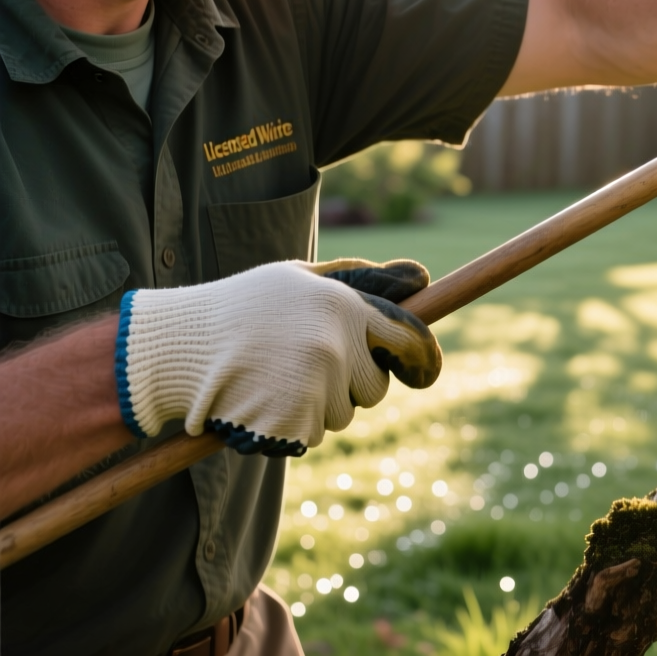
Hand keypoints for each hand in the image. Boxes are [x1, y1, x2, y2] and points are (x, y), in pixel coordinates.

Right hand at [115, 259, 440, 455]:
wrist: (175, 349)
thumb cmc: (243, 307)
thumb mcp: (300, 278)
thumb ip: (362, 280)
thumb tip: (422, 279)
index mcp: (344, 307)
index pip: (410, 339)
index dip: (423, 361)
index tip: (424, 374)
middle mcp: (337, 347)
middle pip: (375, 387)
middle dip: (352, 384)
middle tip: (306, 367)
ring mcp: (315, 388)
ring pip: (343, 414)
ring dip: (318, 405)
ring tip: (274, 378)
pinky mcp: (292, 423)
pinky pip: (312, 434)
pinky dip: (292, 426)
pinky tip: (261, 400)